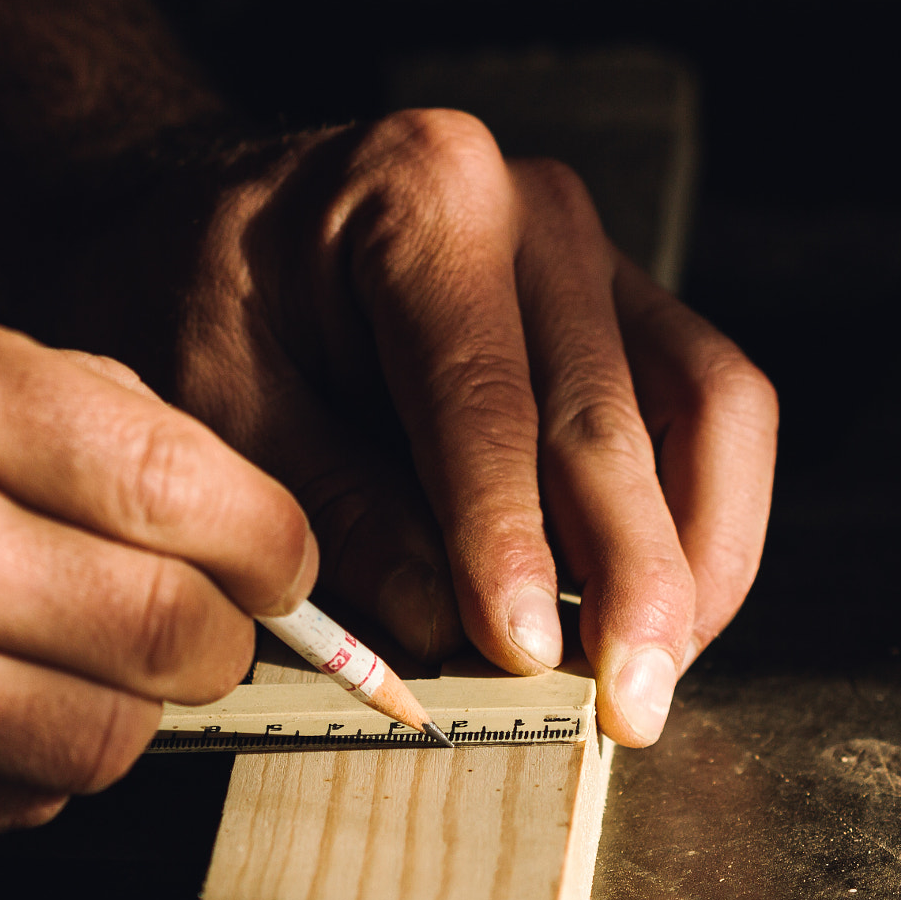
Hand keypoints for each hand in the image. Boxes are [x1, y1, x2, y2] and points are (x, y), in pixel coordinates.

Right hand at [0, 263, 315, 839]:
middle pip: (173, 644)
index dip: (273, 543)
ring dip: (127, 712)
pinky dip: (31, 765)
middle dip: (221, 639)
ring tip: (71, 658)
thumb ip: (38, 401)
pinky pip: (6, 809)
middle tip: (197, 619)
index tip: (274, 558)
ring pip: (103, 750)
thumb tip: (200, 497)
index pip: (191, 497)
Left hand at [34, 110, 776, 745]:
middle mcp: (533, 209)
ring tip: (653, 682)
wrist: (214, 239)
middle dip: (630, 575)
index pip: (487, 395)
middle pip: (617, 409)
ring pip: (707, 408)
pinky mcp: (621, 315)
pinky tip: (659, 624)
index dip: (509, 538)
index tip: (520, 651)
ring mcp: (592, 258)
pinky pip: (704, 414)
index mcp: (420, 193)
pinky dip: (699, 525)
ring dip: (692, 559)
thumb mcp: (208, 400)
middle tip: (627, 706)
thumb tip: (442, 624)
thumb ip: (324, 504)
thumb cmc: (194, 309)